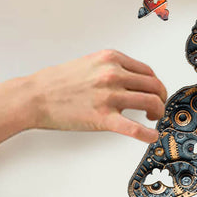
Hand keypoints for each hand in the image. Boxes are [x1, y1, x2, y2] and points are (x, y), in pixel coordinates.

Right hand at [0, 50, 167, 150]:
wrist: (35, 96)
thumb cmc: (58, 81)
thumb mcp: (90, 63)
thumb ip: (112, 68)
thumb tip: (132, 80)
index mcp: (111, 59)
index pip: (147, 71)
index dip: (155, 83)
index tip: (155, 92)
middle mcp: (113, 74)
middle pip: (153, 85)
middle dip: (160, 97)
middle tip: (158, 107)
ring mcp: (109, 96)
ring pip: (150, 102)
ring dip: (157, 112)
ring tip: (153, 119)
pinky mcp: (102, 118)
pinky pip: (134, 128)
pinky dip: (147, 134)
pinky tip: (152, 137)